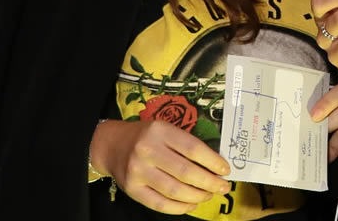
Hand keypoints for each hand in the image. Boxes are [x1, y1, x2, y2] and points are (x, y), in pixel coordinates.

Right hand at [91, 119, 230, 213]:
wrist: (112, 145)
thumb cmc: (146, 137)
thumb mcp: (165, 130)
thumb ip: (186, 143)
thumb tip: (216, 165)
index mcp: (160, 131)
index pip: (193, 148)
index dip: (213, 162)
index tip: (225, 170)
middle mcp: (148, 150)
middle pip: (186, 172)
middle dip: (210, 182)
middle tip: (222, 187)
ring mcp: (138, 171)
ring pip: (175, 190)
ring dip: (197, 196)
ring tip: (208, 195)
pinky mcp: (132, 189)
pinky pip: (160, 204)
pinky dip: (180, 207)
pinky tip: (192, 204)